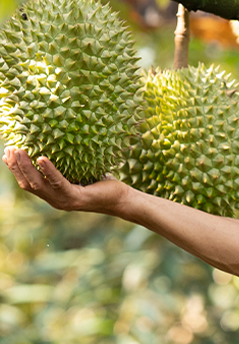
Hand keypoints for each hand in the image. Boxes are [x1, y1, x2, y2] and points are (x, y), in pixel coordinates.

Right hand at [2, 146, 125, 214]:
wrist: (121, 200)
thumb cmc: (103, 184)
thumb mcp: (80, 173)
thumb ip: (67, 165)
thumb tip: (59, 142)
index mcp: (53, 195)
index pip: (28, 183)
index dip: (16, 170)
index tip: (7, 154)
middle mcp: (55, 200)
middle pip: (28, 184)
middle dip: (16, 167)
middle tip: (9, 149)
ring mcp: (64, 201)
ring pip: (38, 184)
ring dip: (26, 167)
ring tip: (19, 151)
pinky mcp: (76, 198)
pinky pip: (59, 182)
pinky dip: (49, 170)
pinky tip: (42, 158)